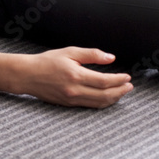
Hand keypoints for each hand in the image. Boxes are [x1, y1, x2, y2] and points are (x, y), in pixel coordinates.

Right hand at [13, 47, 132, 108]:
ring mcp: (72, 99)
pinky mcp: (69, 105)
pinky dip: (102, 103)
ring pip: (99, 103)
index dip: (118, 80)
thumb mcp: (69, 52)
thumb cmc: (47, 61)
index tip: (127, 77)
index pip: (104, 81)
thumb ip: (91, 54)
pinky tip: (108, 98)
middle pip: (105, 95)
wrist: (28, 75)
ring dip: (114, 99)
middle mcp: (75, 90)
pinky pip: (90, 106)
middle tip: (130, 86)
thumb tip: (110, 58)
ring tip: (122, 92)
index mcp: (76, 75)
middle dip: (120, 91)